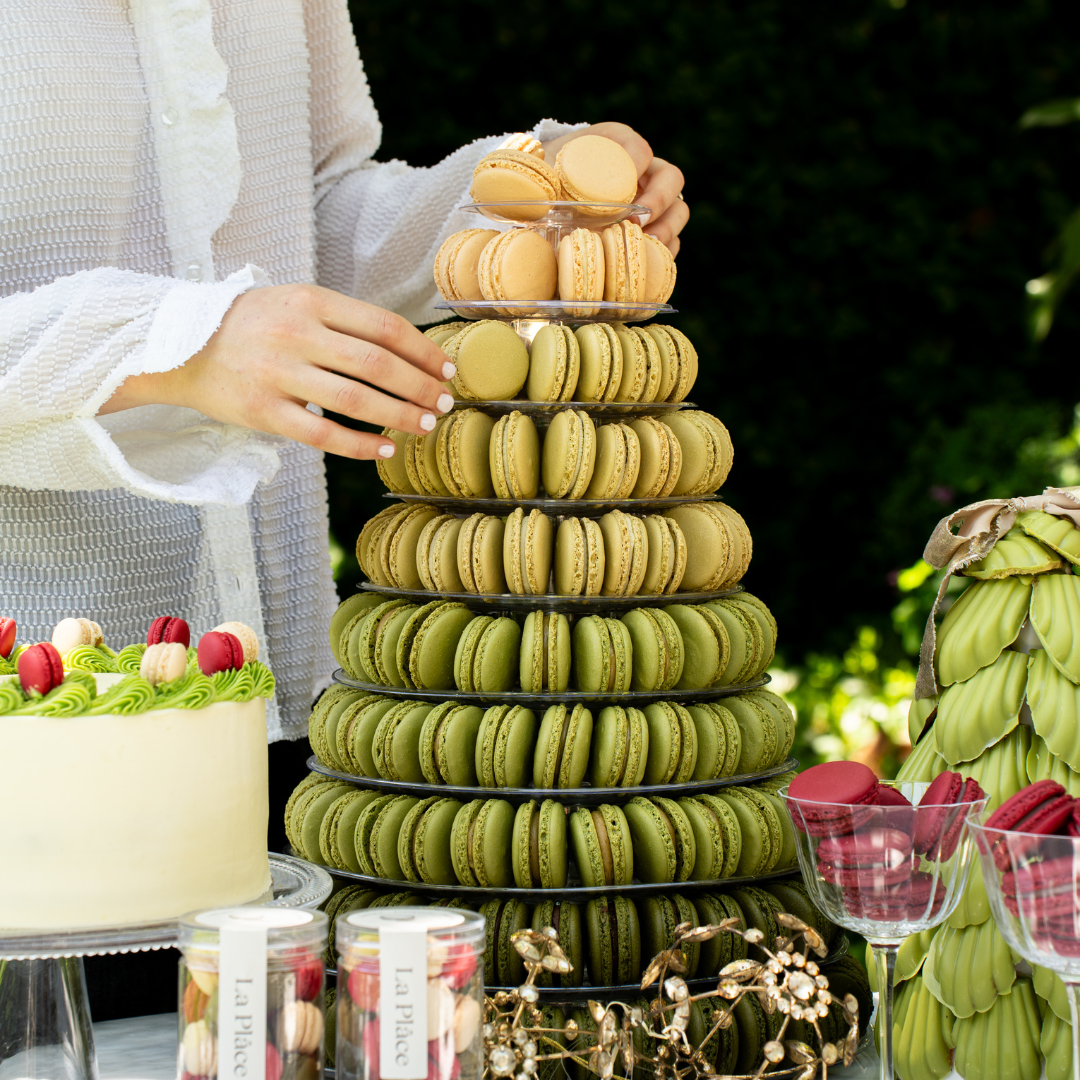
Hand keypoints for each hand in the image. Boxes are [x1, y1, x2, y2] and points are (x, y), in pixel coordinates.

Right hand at [99, 284, 456, 459]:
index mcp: (311, 301)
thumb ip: (342, 320)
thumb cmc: (249, 325)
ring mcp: (278, 374)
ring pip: (356, 399)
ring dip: (400, 415)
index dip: (423, 350)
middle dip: (420, 386)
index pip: (383, 326)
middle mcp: (296, 334)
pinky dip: (360, 445)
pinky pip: (323, 434)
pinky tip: (385, 449)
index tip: (446, 370)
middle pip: (378, 364)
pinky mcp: (263, 411)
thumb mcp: (293, 303)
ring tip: (425, 425)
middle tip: (444, 403)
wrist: (176, 344)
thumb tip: (407, 350)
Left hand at [542, 122, 687, 254]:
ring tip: (645, 242)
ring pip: (678, 210)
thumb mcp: (546, 169)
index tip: (624, 182)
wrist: (550, 196)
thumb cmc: (549, 179)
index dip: (636, 162)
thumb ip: (543, 174)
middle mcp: (643, 171)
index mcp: (618, 145)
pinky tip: (646, 257)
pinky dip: (663, 250)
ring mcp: (652, 201)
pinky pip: (672, 240)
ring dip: (666, 228)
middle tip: (637, 220)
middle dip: (660, 200)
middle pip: (671, 178)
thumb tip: (532, 192)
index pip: (638, 148)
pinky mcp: (653, 229)